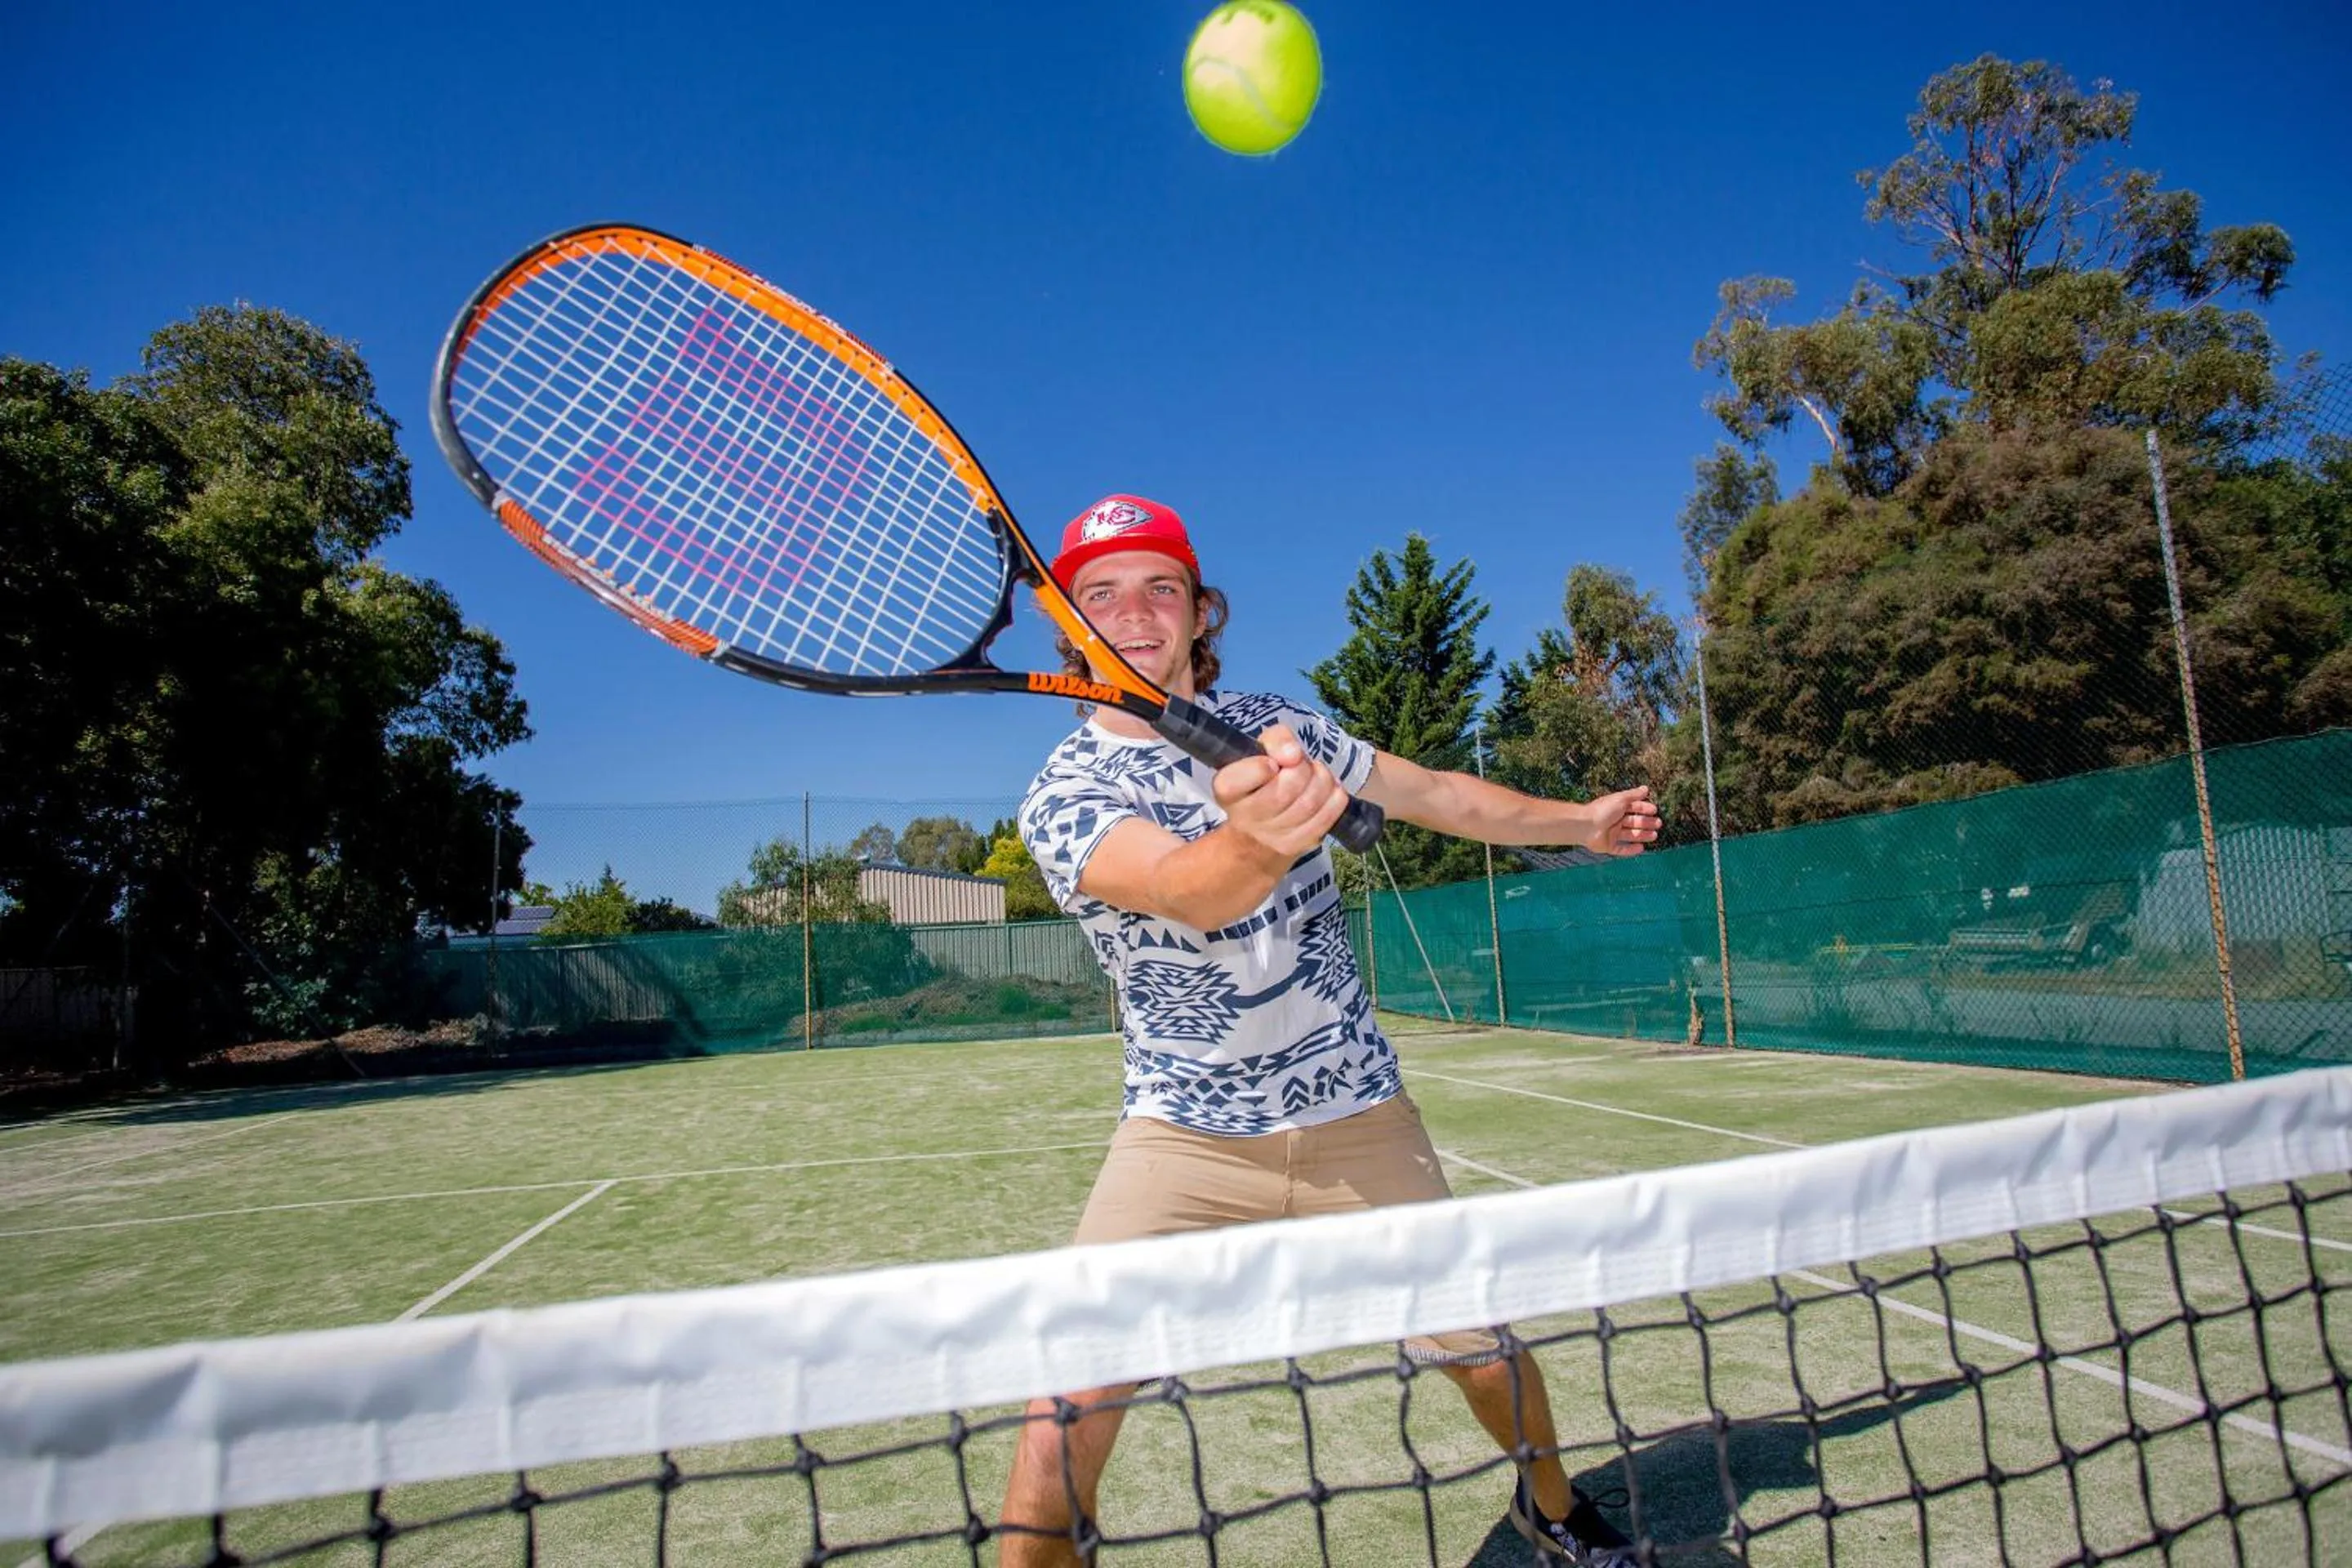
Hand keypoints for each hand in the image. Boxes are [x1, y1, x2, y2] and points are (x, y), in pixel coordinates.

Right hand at [1213, 724, 1347, 861]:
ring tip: (1316, 774)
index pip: (1238, 779)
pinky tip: (1327, 790)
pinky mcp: (1296, 845)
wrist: (1265, 822)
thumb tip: (1293, 755)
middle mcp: (1245, 817)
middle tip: (1301, 763)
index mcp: (1228, 789)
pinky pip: (1327, 817)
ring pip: (1309, 803)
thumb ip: (1276, 739)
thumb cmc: (1265, 777)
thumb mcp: (1263, 749)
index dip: (1260, 767)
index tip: (1272, 764)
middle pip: (1285, 789)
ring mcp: (1271, 836)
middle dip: (1302, 768)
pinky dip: (1334, 797)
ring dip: (1322, 780)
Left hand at [1588, 785, 1660, 855]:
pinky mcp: (1608, 846)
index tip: (1655, 811)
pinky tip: (1642, 848)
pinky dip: (1631, 849)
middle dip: (1646, 823)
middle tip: (1658, 824)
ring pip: (1630, 835)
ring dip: (1642, 835)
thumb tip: (1646, 788)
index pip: (1633, 808)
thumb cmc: (1602, 810)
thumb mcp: (1620, 799)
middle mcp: (1614, 821)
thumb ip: (1634, 795)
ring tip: (1655, 836)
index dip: (1644, 809)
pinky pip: (1621, 849)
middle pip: (1633, 822)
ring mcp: (1611, 834)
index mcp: (1616, 808)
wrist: (1585, 826)